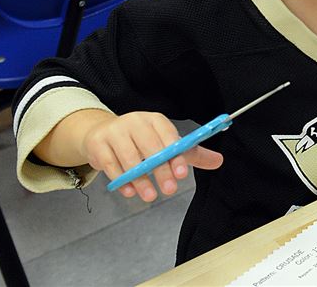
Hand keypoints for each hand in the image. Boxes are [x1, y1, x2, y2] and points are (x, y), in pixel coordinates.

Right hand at [81, 112, 222, 201]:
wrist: (102, 133)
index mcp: (155, 120)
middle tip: (170, 189)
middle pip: (150, 148)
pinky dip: (121, 181)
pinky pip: (111, 165)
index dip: (176, 156)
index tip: (182, 174)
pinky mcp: (98, 144)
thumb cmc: (141, 141)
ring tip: (150, 196)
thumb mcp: (165, 143)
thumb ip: (190, 153)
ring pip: (130, 158)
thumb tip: (218, 161)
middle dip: (161, 171)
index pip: (168, 137)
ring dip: (141, 180)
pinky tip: (130, 192)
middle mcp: (135, 122)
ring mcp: (115, 132)